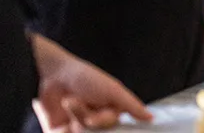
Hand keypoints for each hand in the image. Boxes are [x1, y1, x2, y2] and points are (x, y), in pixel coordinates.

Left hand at [32, 36, 150, 131]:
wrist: (53, 75)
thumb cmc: (85, 77)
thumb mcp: (113, 90)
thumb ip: (132, 105)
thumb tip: (150, 117)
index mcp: (109, 111)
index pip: (113, 126)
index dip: (105, 120)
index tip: (97, 116)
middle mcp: (94, 121)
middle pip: (97, 131)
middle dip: (88, 116)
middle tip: (79, 101)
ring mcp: (77, 128)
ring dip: (76, 116)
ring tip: (68, 101)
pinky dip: (63, 130)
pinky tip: (61, 115)